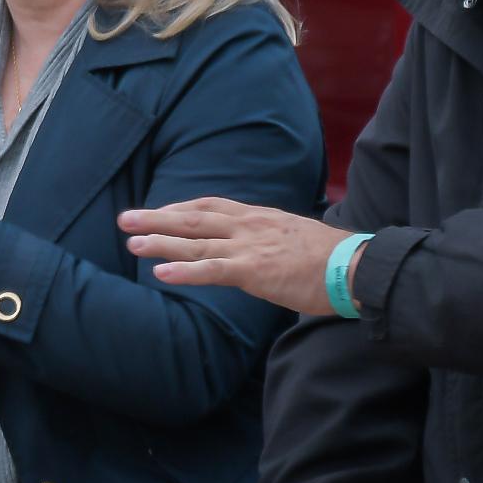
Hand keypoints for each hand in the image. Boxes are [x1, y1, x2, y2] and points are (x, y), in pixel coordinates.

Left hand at [121, 199, 350, 315]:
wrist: (356, 266)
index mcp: (258, 217)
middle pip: (193, 219)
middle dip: (157, 219)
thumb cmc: (331, 258)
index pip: (210, 207)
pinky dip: (184, 272)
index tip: (157, 212)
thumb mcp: (293, 236)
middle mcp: (248, 226)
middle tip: (125, 219)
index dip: (179, 209)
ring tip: (131, 244)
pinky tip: (160, 274)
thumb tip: (257, 248)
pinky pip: (212, 271)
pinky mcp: (254, 271)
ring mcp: (249, 247)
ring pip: (195, 243)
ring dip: (160, 243)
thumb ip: (268, 238)